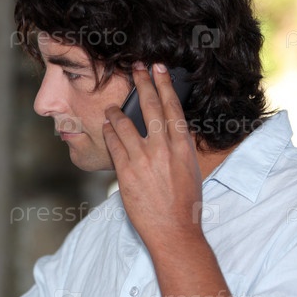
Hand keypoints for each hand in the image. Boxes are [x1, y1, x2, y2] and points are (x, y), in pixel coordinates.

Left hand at [102, 62, 202, 251]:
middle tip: (136, 67)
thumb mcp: (190, 169)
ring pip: (125, 123)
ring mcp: (143, 158)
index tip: (158, 69)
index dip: (164, 84)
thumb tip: (172, 129)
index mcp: (182, 145)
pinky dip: (108, 132)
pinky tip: (105, 127)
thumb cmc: (184, 203)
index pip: (172, 107)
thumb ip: (179, 146)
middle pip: (151, 106)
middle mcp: (164, 147)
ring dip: (116, 112)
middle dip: (143, 83)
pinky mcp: (126, 171)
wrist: (173, 230)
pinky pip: (113, 143)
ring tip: (110, 107)